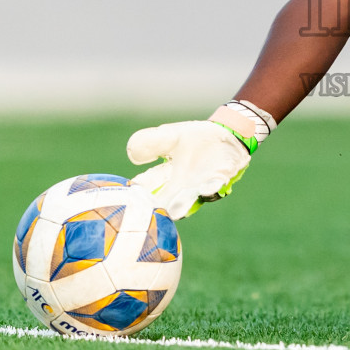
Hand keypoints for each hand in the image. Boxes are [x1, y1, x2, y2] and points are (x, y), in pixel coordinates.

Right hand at [127, 115, 253, 218]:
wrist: (227, 134)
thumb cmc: (195, 139)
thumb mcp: (170, 136)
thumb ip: (151, 142)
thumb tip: (132, 155)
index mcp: (165, 175)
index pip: (145, 185)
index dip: (134, 192)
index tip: (123, 199)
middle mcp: (181, 186)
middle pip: (166, 199)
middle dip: (157, 207)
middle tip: (146, 215)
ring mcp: (201, 184)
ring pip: (189, 198)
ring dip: (182, 204)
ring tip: (174, 211)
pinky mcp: (220, 177)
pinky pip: (214, 186)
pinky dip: (210, 188)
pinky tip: (205, 190)